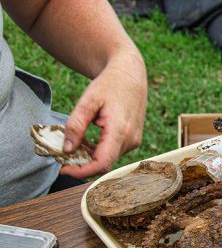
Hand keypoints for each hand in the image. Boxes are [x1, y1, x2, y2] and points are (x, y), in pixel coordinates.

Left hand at [60, 52, 146, 178]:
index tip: (63, 169)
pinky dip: (97, 151)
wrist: (130, 75)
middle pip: (103, 163)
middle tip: (62, 153)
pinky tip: (86, 140)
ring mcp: (134, 141)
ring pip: (108, 159)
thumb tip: (66, 150)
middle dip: (81, 163)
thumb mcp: (88, 101)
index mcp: (120, 131)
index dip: (82, 171)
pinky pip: (113, 153)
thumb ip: (76, 125)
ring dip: (89, 156)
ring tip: (74, 141)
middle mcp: (131, 140)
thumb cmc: (110, 85)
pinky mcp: (133, 140)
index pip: (102, 163)